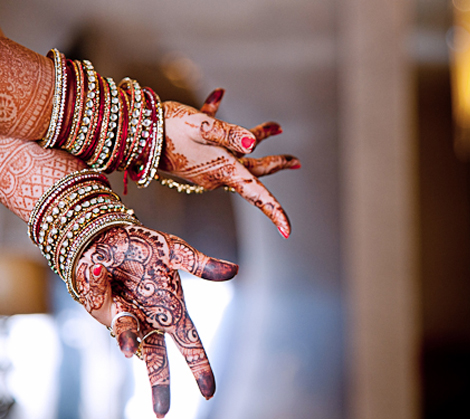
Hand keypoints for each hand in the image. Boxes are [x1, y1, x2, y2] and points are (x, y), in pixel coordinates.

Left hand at [75, 225, 237, 417]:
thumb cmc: (144, 247)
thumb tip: (234, 271)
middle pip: (158, 358)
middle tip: (162, 414)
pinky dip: (100, 290)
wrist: (105, 237)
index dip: (199, 368)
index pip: (190, 343)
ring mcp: (125, 315)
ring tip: (130, 348)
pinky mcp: (100, 306)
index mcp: (173, 310)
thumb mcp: (174, 250)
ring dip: (130, 340)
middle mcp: (150, 320)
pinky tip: (97, 272)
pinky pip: (102, 303)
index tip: (209, 393)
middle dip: (160, 385)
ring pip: (129, 338)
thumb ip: (200, 263)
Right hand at [159, 89, 300, 238]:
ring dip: (257, 137)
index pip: (256, 193)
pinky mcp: (194, 151)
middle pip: (255, 170)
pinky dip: (222, 119)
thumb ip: (228, 133)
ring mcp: (207, 163)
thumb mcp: (199, 126)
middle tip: (296, 161)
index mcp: (223, 170)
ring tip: (276, 126)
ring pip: (239, 152)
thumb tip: (253, 141)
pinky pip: (214, 135)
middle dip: (276, 163)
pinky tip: (219, 95)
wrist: (131, 132)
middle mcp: (218, 172)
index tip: (288, 230)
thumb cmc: (164, 129)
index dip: (274, 211)